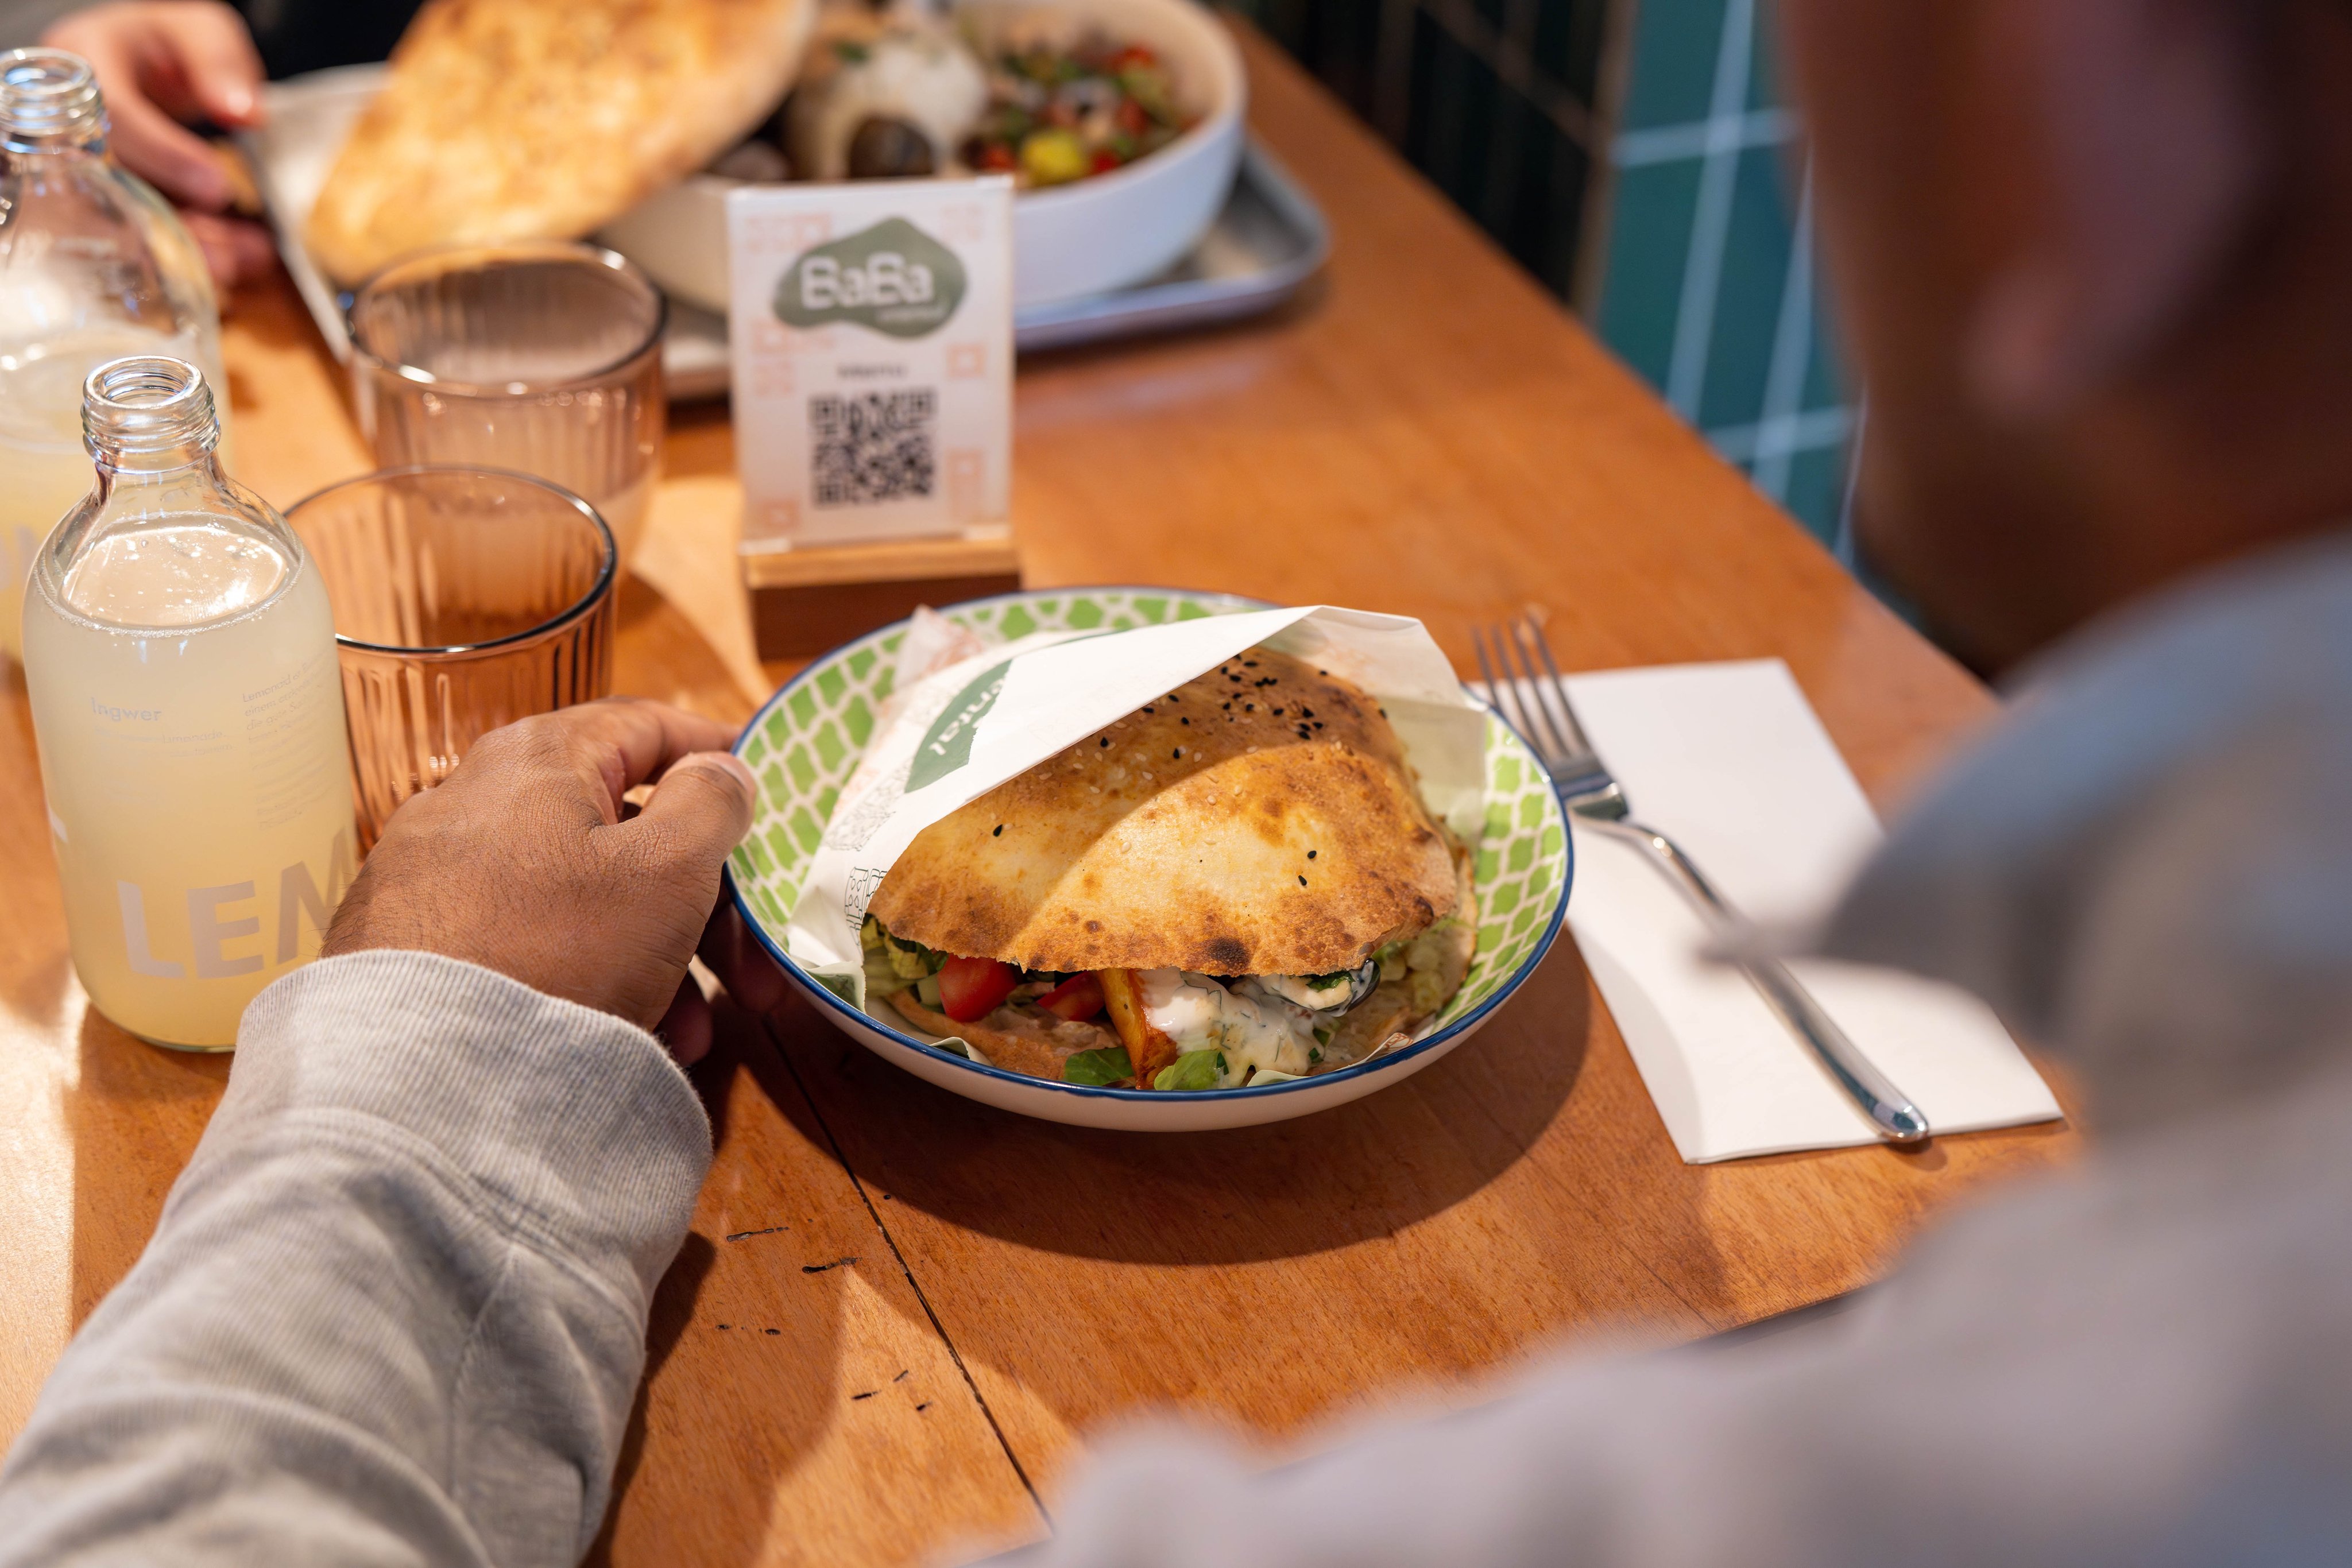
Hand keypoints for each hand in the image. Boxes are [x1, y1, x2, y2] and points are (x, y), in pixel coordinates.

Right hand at [45, 2, 276, 289]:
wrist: (141, 62)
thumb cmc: (165, 44)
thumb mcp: (195, 30)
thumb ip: (217, 60)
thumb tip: (243, 112)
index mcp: (83, 64)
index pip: (114, 115)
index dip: (164, 155)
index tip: (218, 187)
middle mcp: (69, 121)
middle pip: (111, 183)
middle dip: (173, 221)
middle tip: (236, 250)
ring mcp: (82, 165)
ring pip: (121, 220)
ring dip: (184, 249)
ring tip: (244, 263)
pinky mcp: (102, 199)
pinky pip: (136, 235)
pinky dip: (185, 255)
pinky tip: (232, 266)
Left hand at [323, 699, 758, 1063]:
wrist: (418, 1074)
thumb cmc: (557, 949)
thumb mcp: (666, 869)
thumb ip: (709, 803)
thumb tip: (719, 767)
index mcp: (537, 758)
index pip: (644, 725)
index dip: (713, 752)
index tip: (763, 787)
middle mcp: (473, 797)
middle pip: (620, 827)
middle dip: (701, 901)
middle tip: (748, 967)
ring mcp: (433, 873)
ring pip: (578, 895)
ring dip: (655, 954)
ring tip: (691, 1030)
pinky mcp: (409, 943)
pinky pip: (524, 941)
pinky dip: (584, 976)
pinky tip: (622, 1035)